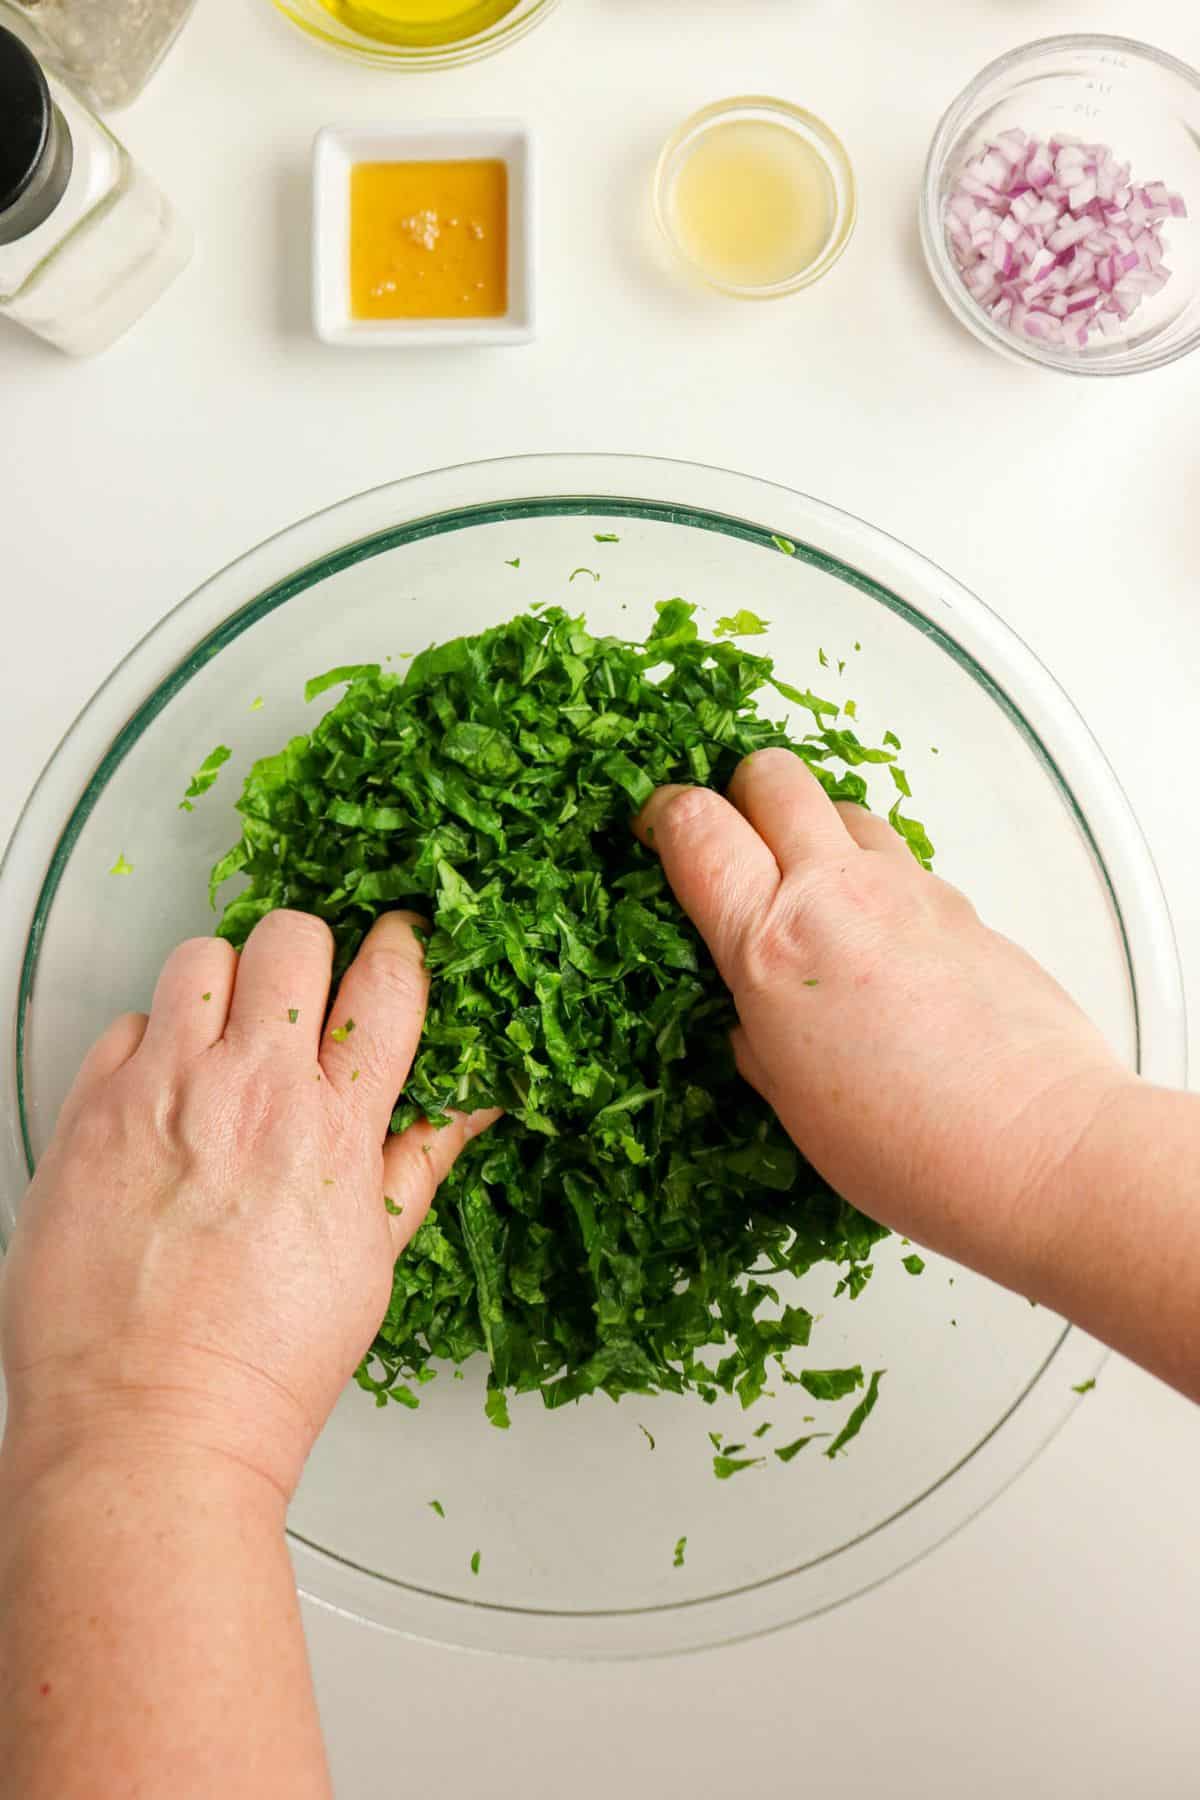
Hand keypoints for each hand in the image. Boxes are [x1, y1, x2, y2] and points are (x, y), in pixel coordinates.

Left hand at [0, 910, 494, 1501]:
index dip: (403, 945)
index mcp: (333, 1129)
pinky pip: (122, 1023)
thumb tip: (473, 1102)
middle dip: (307, 954)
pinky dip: (146, 1043)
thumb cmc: (260, 1365)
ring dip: (222, 984)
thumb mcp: (373, 1258)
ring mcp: (161, 1095)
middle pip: (292, 938)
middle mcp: (248, 1093)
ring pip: (201, 957)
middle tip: (299, 999)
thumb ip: (420, 1158)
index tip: (398, 942)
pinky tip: (160, 1093)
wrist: (148, 1427)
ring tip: (221, 1037)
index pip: (388, 982)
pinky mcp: (88, 1114)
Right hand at [637, 749, 1131, 1286]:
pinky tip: (878, 945)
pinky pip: (900, 861)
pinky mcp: (963, 905)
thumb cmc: (912, 1147)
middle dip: (741, 792)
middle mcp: (838, 895)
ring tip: (810, 896)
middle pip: (772, 775)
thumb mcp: (791, 1102)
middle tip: (734, 844)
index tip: (655, 834)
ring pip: (841, 807)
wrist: (1039, 1148)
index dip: (663, 816)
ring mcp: (909, 891)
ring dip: (813, 831)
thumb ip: (757, 1030)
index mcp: (772, 945)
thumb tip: (750, 1010)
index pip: (697, 827)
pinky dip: (873, 879)